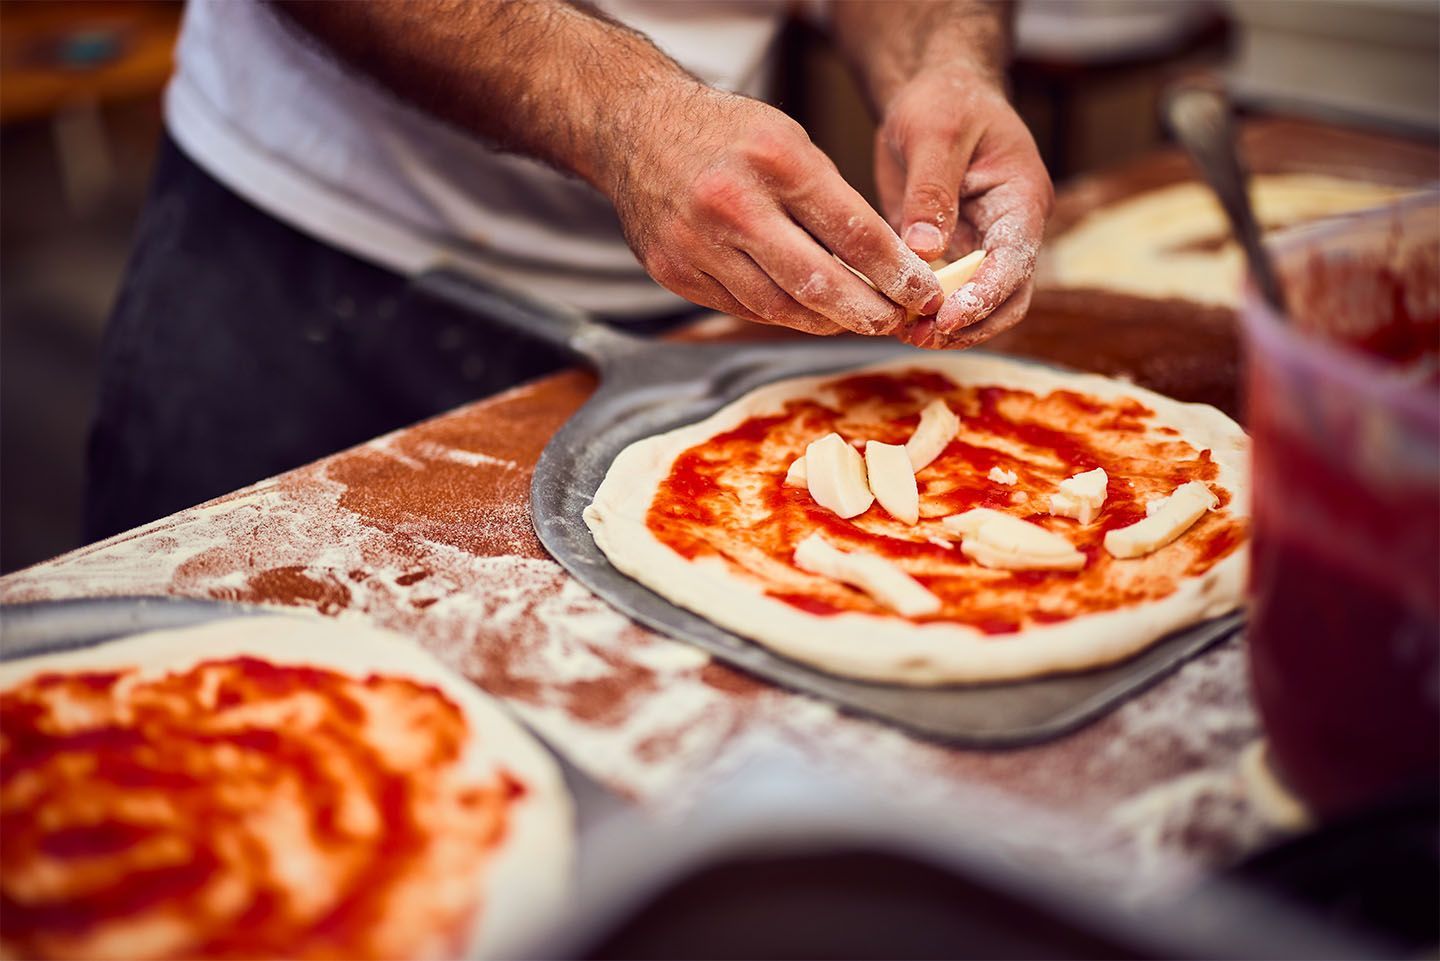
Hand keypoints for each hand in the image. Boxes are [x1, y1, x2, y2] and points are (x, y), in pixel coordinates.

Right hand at [601, 83, 943, 336]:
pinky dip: (782, 314)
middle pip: (818, 284)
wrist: (635, 129)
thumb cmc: (727, 134)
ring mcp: (697, 244)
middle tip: (898, 321)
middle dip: (869, 312)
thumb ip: (832, 200)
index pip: (853, 232)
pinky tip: (808, 312)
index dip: (897, 272)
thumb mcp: (789, 141)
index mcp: (774, 160)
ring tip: (858, 319)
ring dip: (828, 321)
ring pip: (779, 308)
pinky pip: (742, 308)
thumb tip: (886, 264)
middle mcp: (732, 204)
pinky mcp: (673, 272)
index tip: (925, 292)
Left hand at [874, 65, 1052, 348]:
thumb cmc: (944, 101)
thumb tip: (925, 250)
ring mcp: (982, 245)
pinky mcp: (953, 253)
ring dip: (948, 326)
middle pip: (1008, 296)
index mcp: (1021, 198)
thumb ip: (931, 191)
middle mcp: (1010, 229)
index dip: (985, 295)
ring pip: (981, 304)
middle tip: (921, 335)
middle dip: (970, 323)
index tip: (948, 318)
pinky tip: (894, 318)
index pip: (1015, 259)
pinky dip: (925, 310)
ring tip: (905, 333)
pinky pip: (947, 292)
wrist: (934, 95)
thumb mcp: (934, 133)